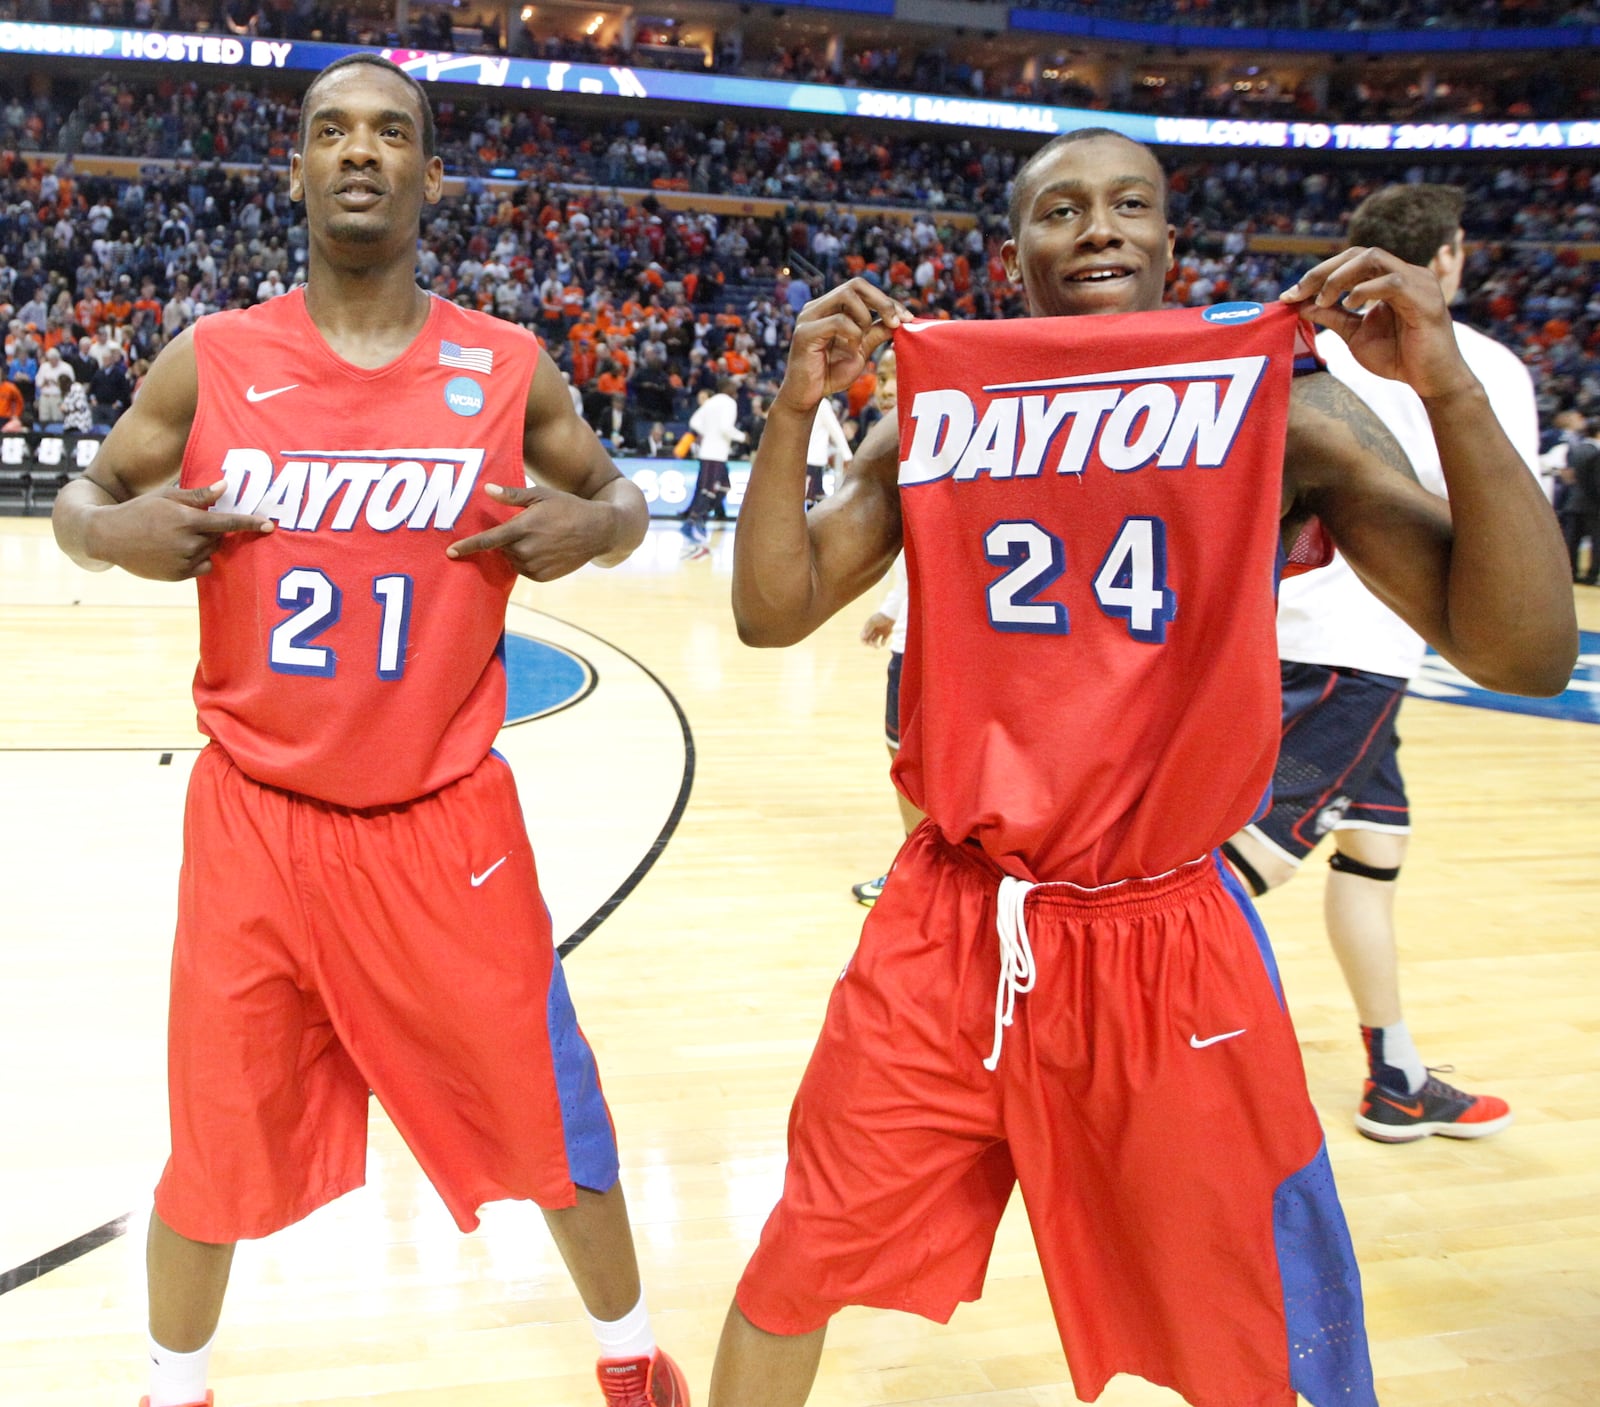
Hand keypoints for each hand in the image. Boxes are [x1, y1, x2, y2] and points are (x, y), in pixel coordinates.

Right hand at [86, 480, 273, 579]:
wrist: (108, 536)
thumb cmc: (140, 510)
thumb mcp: (166, 496)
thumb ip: (198, 495)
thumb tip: (225, 487)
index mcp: (185, 520)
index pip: (226, 523)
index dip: (249, 523)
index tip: (269, 525)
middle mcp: (186, 543)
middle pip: (219, 537)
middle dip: (213, 529)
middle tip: (191, 522)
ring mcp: (182, 562)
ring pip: (211, 552)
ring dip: (204, 544)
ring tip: (176, 535)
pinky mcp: (178, 576)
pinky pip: (203, 567)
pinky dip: (198, 559)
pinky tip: (176, 550)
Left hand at [447, 482, 617, 581]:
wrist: (598, 531)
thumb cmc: (568, 507)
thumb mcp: (541, 495)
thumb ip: (512, 495)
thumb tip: (487, 490)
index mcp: (523, 528)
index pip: (488, 540)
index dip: (467, 546)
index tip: (450, 552)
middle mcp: (527, 550)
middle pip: (499, 549)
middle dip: (503, 540)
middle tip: (522, 528)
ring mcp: (535, 566)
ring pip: (510, 560)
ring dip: (514, 550)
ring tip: (536, 537)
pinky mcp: (542, 577)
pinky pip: (523, 569)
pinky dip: (526, 560)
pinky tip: (543, 548)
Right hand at [775, 279, 912, 417]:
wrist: (807, 397)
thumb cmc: (831, 373)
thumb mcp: (861, 351)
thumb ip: (876, 333)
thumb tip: (900, 320)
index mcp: (830, 307)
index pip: (862, 290)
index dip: (887, 301)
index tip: (907, 318)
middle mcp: (818, 307)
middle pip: (855, 285)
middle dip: (882, 301)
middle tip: (897, 322)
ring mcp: (809, 317)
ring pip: (846, 296)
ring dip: (866, 318)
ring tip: (863, 341)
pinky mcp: (804, 333)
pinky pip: (838, 321)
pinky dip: (853, 334)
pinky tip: (852, 350)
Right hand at [860, 611, 893, 645]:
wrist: (891, 614)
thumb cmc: (881, 617)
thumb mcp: (873, 622)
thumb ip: (868, 630)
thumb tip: (862, 638)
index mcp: (868, 627)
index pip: (863, 636)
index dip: (863, 641)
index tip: (866, 644)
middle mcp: (873, 630)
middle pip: (868, 640)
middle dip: (869, 644)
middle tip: (873, 645)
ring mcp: (879, 632)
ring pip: (874, 642)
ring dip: (874, 645)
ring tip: (877, 647)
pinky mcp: (885, 634)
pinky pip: (882, 641)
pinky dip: (882, 644)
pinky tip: (882, 643)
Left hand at [1279, 247, 1476, 399]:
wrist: (1430, 381)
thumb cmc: (1398, 357)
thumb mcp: (1354, 334)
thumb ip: (1332, 316)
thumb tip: (1300, 303)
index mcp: (1390, 279)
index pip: (1351, 261)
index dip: (1319, 273)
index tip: (1290, 295)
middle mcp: (1406, 273)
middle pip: (1359, 253)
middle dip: (1324, 271)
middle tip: (1298, 293)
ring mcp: (1418, 282)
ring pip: (1374, 258)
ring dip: (1340, 277)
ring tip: (1323, 300)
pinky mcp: (1426, 299)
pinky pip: (1393, 281)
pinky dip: (1366, 289)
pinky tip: (1350, 304)